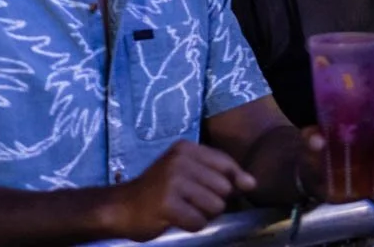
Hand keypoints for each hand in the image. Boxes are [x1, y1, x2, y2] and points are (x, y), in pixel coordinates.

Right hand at [113, 139, 256, 237]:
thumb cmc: (158, 191)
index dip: (234, 182)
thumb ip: (219, 174)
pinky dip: (192, 226)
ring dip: (204, 215)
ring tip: (185, 210)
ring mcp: (172, 181)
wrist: (121, 208)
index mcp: (186, 148)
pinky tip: (177, 220)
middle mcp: (179, 160)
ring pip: (215, 206)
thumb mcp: (186, 172)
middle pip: (224, 189)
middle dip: (215, 202)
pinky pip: (199, 222)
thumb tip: (252, 183)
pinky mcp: (167, 204)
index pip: (226, 164)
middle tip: (193, 203)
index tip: (229, 193)